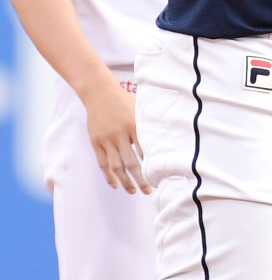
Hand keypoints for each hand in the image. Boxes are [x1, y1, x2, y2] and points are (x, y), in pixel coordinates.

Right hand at [83, 75, 150, 194]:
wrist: (99, 92)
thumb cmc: (123, 100)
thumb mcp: (138, 108)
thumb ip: (147, 124)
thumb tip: (162, 138)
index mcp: (133, 124)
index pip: (145, 150)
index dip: (152, 164)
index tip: (160, 175)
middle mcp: (120, 134)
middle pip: (131, 163)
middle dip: (141, 179)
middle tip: (149, 190)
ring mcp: (106, 139)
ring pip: (116, 166)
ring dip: (125, 181)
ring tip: (133, 191)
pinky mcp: (96, 142)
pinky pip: (102, 163)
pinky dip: (109, 176)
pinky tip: (116, 184)